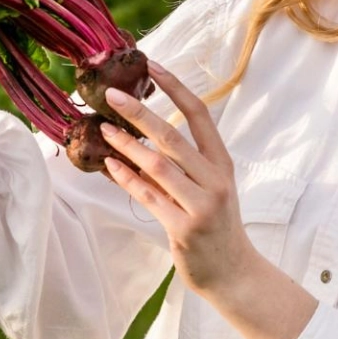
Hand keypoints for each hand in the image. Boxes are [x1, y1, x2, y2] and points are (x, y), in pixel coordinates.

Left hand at [99, 60, 249, 293]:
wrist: (234, 273)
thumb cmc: (218, 226)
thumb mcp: (211, 188)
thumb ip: (185, 163)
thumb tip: (143, 134)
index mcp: (222, 163)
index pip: (200, 114)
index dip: (176, 88)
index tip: (153, 65)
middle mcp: (214, 180)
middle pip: (172, 136)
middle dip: (140, 112)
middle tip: (113, 94)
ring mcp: (200, 205)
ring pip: (157, 166)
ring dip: (126, 146)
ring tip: (103, 130)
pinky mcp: (183, 228)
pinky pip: (147, 197)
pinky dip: (125, 179)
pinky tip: (109, 166)